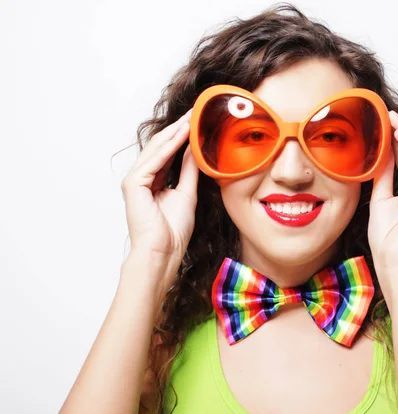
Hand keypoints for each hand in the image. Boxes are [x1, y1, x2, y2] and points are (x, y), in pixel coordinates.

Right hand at [120, 109, 198, 260]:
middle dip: (179, 128)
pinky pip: (154, 160)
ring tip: (192, 117)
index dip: (182, 136)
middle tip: (195, 111)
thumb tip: (195, 149)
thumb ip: (189, 170)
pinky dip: (170, 146)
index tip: (198, 121)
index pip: (168, 152)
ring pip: (157, 149)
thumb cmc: (173, 231)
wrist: (163, 252)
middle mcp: (141, 177)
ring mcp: (135, 180)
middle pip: (161, 146)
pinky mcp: (133, 184)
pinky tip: (183, 134)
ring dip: (175, 132)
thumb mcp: (187, 193)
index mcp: (153, 181)